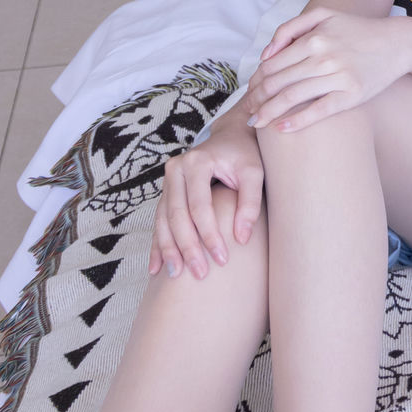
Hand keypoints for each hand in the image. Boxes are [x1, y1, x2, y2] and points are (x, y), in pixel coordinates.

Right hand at [151, 109, 264, 280]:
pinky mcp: (166, 191)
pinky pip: (159, 221)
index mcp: (196, 162)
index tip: (222, 259)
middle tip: (199, 273)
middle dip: (187, 247)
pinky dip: (158, 245)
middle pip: (177, 216)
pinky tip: (156, 268)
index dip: (209, 235)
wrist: (232, 136)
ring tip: (176, 275)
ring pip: (163, 220)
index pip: (200, 207)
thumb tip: (241, 238)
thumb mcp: (255, 172)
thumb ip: (250, 202)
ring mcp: (168, 181)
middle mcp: (176, 170)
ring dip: (169, 250)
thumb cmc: (246, 155)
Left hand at [246, 9, 411, 134]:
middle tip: (248, 113)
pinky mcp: (352, 95)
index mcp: (314, 38)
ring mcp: (339, 77)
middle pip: (277, 82)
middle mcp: (324, 56)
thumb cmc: (357, 31)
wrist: (398, 43)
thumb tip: (265, 56)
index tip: (249, 95)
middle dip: (256, 100)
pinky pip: (318, 111)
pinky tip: (280, 128)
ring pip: (292, 98)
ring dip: (268, 112)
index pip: (272, 64)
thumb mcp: (324, 16)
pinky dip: (296, 121)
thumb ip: (290, 29)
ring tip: (256, 123)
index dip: (255, 82)